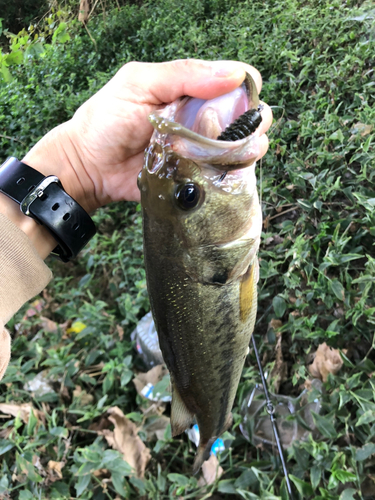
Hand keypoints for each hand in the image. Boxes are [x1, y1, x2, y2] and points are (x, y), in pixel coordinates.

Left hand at [23, 59, 271, 212]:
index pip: (232, 83)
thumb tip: (234, 74)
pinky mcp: (193, 178)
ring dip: (247, 149)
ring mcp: (198, 150)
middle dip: (253, 122)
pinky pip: (221, 176)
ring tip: (239, 153)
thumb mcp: (139, 83)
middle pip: (243, 117)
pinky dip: (231, 174)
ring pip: (238, 148)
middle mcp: (199, 119)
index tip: (247, 101)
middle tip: (245, 132)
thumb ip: (182, 75)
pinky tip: (230, 171)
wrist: (88, 167)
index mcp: (189, 91)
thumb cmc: (106, 121)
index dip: (247, 90)